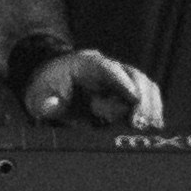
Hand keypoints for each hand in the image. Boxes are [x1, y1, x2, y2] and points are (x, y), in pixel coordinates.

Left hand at [20, 43, 161, 129]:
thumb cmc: (45, 87)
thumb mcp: (36, 95)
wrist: (51, 80)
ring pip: (144, 85)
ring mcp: (120, 78)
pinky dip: (151, 109)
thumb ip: (43, 102)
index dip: (122, 82)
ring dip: (150, 105)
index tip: (133, 97)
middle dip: (140, 98)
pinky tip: (154, 125)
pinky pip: (145, 96)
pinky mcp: (127, 91)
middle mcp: (108, 67)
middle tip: (139, 123)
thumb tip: (52, 104)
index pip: (107, 68)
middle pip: (132, 75)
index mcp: (85, 63)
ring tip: (150, 126)